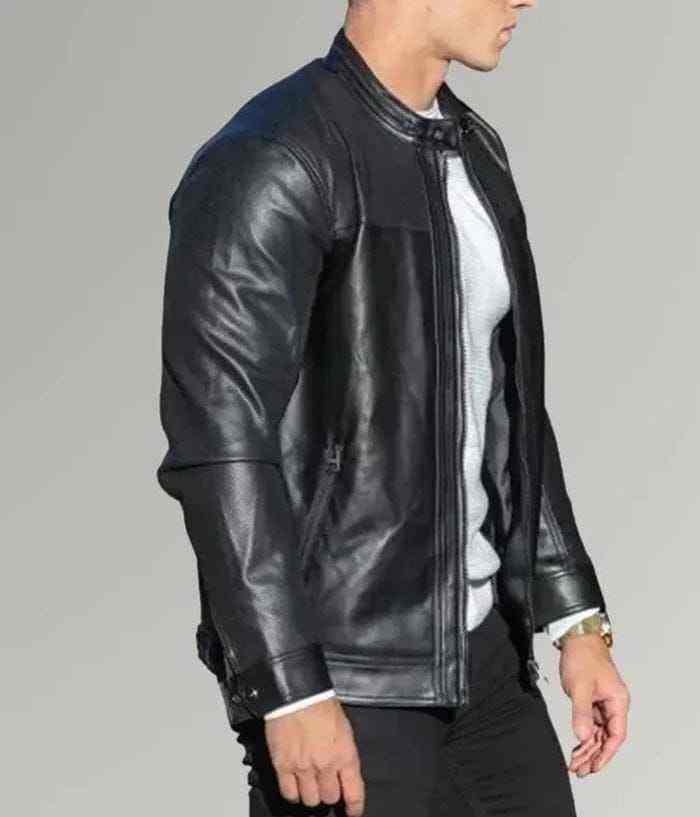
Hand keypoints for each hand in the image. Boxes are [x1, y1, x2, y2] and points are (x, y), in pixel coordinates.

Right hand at [264, 696, 365, 815]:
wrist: (298, 694)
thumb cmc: (321, 703)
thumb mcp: (343, 728)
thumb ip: (343, 752)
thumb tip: (342, 769)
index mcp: (345, 755)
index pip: (354, 792)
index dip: (354, 806)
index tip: (353, 811)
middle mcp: (326, 766)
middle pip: (329, 797)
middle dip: (328, 792)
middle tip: (324, 783)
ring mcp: (304, 768)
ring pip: (310, 800)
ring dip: (310, 793)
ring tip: (308, 782)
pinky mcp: (284, 766)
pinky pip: (289, 793)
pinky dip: (293, 793)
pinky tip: (294, 784)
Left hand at [558, 634, 629, 776]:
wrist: (577, 637)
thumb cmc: (583, 656)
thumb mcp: (580, 687)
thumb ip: (582, 712)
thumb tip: (582, 735)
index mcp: (618, 701)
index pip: (616, 735)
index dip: (606, 753)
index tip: (594, 767)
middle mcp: (613, 703)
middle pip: (607, 737)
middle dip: (594, 755)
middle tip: (580, 769)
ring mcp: (603, 702)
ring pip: (598, 732)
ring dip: (587, 748)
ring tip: (576, 763)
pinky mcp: (593, 699)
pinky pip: (591, 723)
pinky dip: (584, 735)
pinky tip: (577, 746)